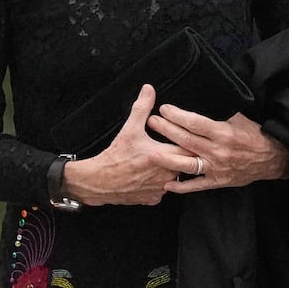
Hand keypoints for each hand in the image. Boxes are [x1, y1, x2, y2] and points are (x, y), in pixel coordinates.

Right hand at [62, 84, 181, 206]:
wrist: (97, 181)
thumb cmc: (115, 155)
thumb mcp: (130, 128)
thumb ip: (142, 107)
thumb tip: (149, 89)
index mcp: (164, 155)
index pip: (190, 148)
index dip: (191, 142)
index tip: (189, 138)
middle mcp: (166, 174)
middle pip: (186, 164)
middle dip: (184, 156)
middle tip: (179, 148)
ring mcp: (160, 189)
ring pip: (176, 178)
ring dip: (173, 170)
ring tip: (166, 161)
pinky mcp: (153, 199)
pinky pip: (164, 190)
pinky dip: (161, 183)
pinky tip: (155, 176)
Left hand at [149, 104, 288, 193]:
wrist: (270, 159)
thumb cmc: (254, 136)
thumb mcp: (241, 119)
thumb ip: (222, 113)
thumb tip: (204, 98)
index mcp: (224, 132)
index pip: (195, 122)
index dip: (178, 115)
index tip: (164, 108)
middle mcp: (218, 151)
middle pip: (186, 140)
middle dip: (166, 130)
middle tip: (151, 122)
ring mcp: (216, 168)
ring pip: (186, 163)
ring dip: (167, 158)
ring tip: (151, 153)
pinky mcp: (217, 181)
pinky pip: (196, 185)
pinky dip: (181, 186)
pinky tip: (167, 183)